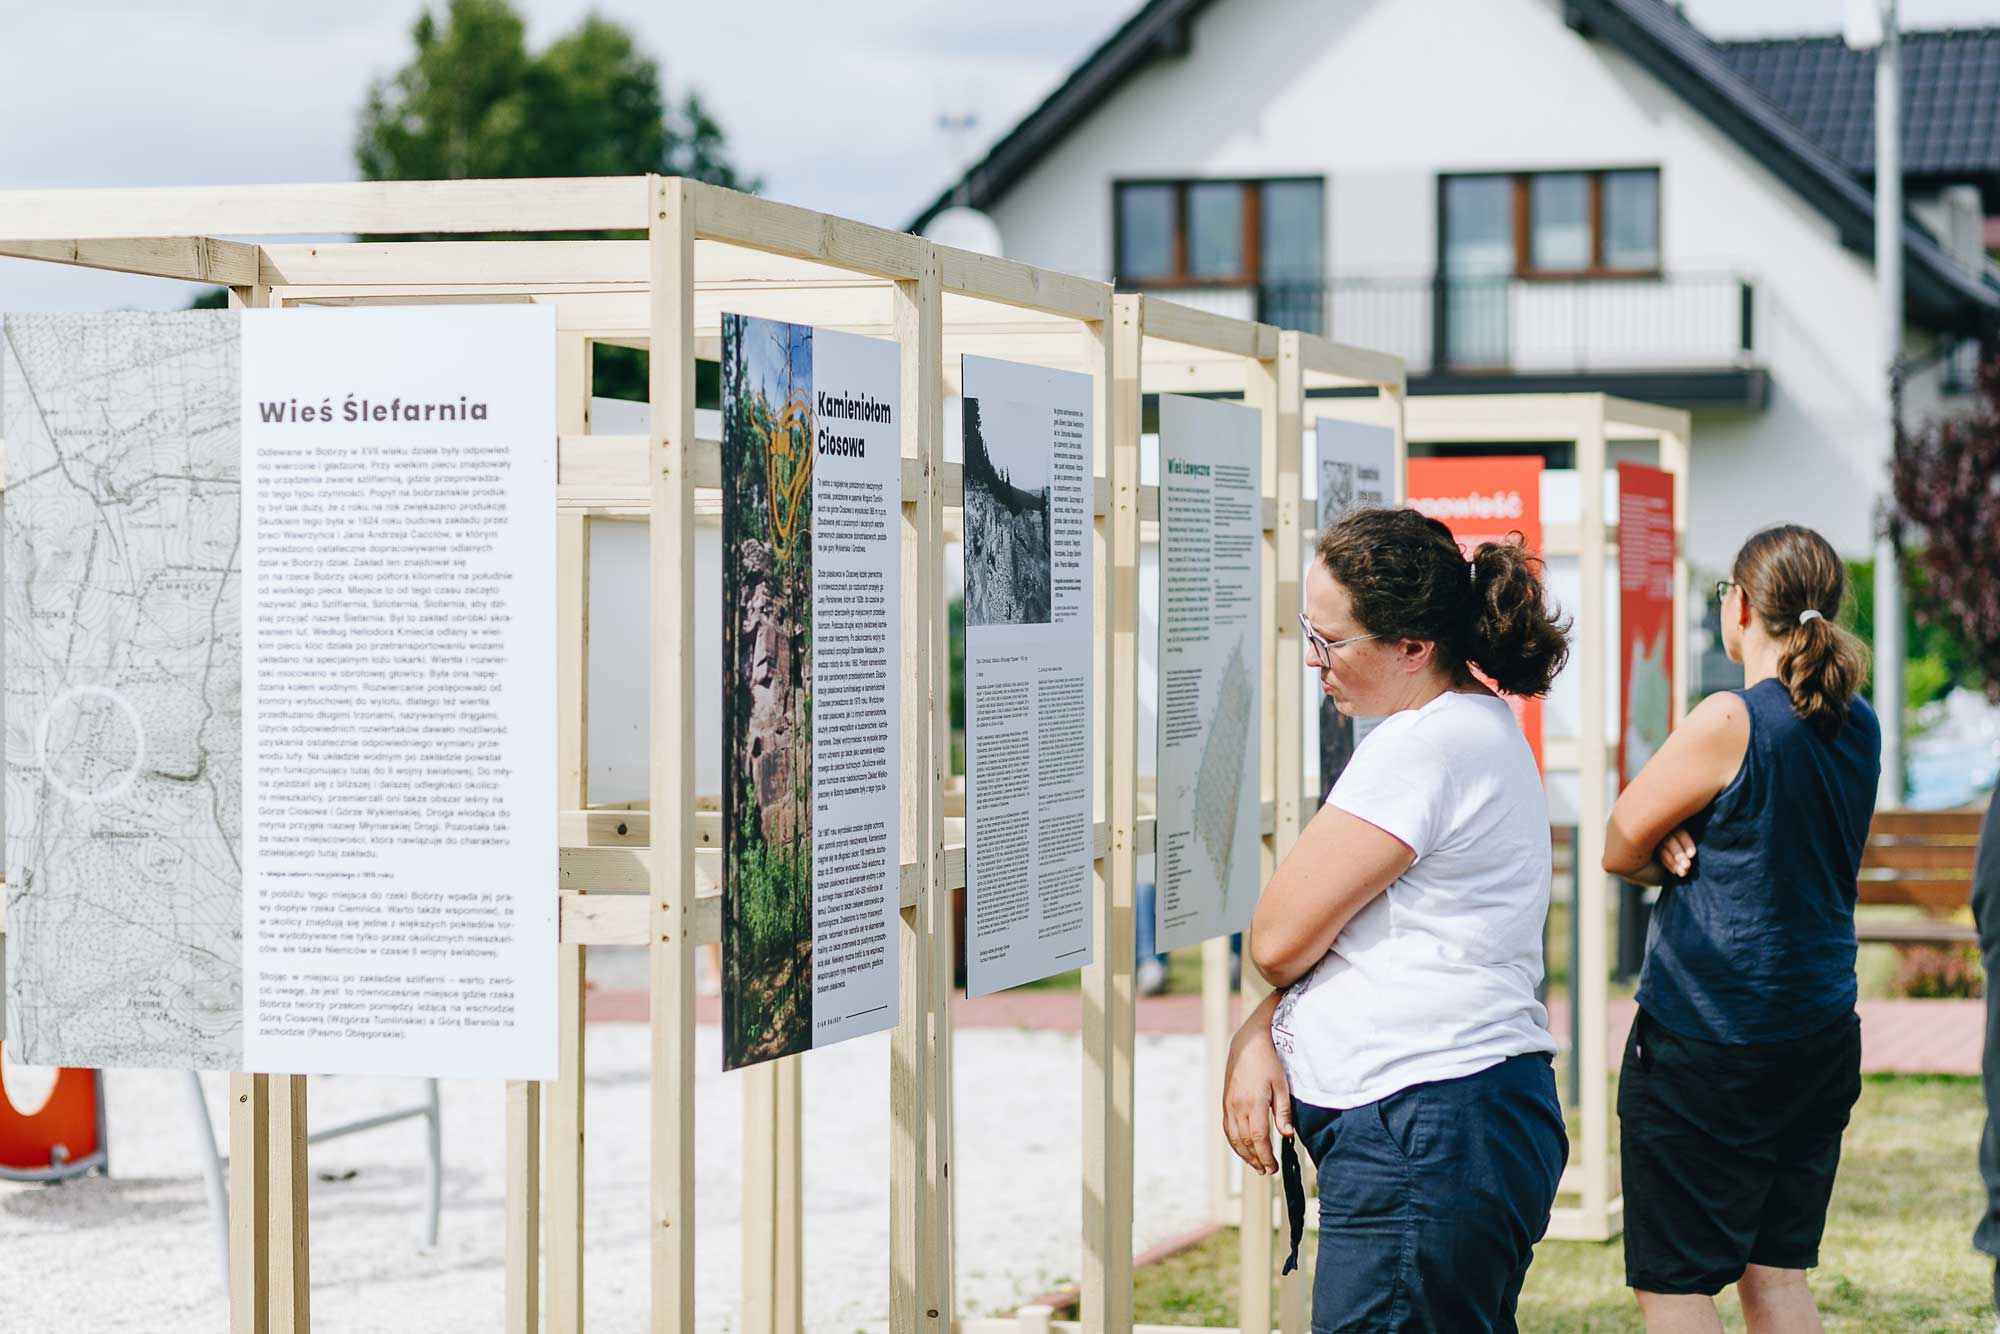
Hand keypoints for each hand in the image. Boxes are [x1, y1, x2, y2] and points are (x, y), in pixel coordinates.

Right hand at [1223, 1002, 1293, 1175]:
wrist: (1247, 1043)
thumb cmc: (1268, 1062)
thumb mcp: (1281, 1085)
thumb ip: (1283, 1112)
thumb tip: (1286, 1135)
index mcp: (1253, 1103)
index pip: (1258, 1139)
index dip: (1265, 1156)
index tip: (1273, 1167)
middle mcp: (1237, 1106)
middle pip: (1244, 1142)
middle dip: (1256, 1160)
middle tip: (1267, 1171)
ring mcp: (1229, 1104)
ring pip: (1233, 1138)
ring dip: (1244, 1155)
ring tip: (1256, 1165)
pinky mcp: (1226, 1101)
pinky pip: (1227, 1128)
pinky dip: (1234, 1142)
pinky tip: (1242, 1148)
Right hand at [1655, 826, 1695, 877]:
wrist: (1664, 824)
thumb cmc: (1684, 827)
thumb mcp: (1687, 823)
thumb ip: (1694, 829)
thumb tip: (1703, 844)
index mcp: (1673, 821)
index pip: (1680, 832)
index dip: (1686, 843)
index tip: (1692, 855)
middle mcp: (1662, 828)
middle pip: (1670, 842)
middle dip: (1679, 855)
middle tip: (1687, 866)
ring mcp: (1655, 837)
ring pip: (1663, 851)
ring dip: (1673, 863)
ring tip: (1683, 873)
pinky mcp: (1652, 846)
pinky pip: (1659, 856)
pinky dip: (1668, 864)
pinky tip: (1675, 871)